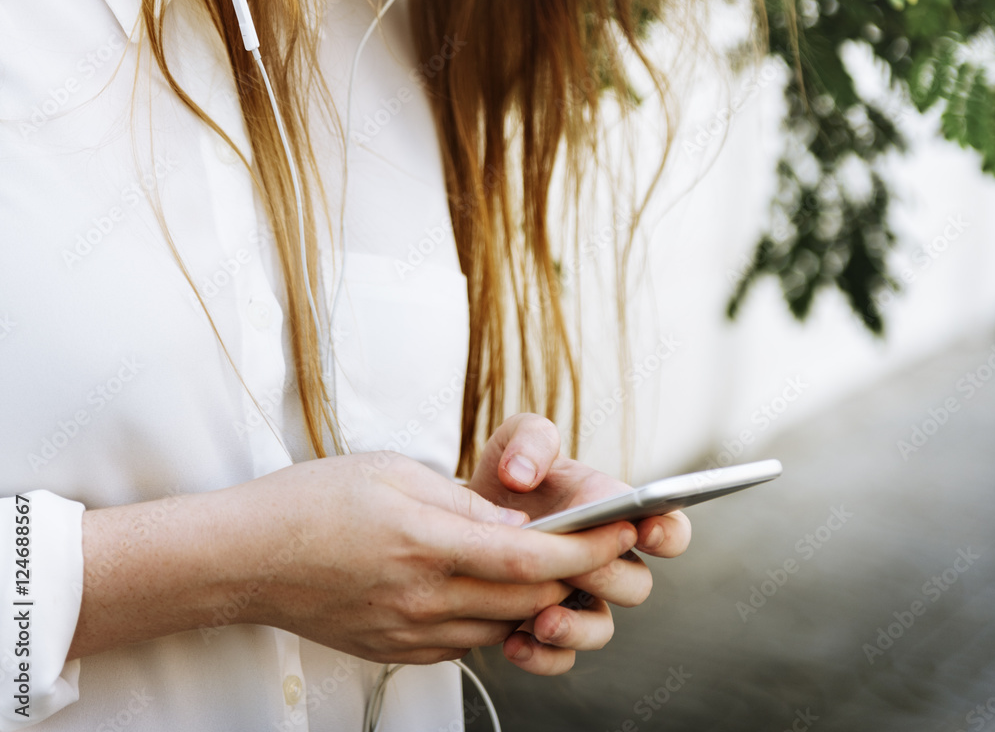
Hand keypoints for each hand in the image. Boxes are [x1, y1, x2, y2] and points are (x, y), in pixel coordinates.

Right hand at [227, 453, 639, 663]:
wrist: (246, 557)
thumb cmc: (312, 502)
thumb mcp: (392, 474)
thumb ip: (461, 504)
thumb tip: (515, 525)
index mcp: (425, 543)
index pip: (530, 557)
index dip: (587, 548)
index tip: (620, 531)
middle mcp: (423, 598)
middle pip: (528, 599)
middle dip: (577, 574)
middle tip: (602, 545)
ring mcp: (410, 632)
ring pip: (503, 625)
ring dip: (540, 598)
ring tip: (556, 565)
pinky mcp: (398, 650)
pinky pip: (467, 641)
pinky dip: (497, 616)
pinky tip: (496, 590)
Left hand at [467, 414, 691, 674]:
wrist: (468, 514)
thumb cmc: (509, 474)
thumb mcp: (517, 439)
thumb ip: (530, 439)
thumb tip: (521, 474)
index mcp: (613, 511)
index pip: (668, 529)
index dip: (667, 533)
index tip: (643, 529)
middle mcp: (605, 559)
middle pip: (636, 584)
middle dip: (607, 575)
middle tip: (572, 564)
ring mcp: (580, 597)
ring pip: (602, 628)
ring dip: (577, 628)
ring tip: (541, 620)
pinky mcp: (547, 629)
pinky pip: (561, 658)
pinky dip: (541, 656)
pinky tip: (513, 642)